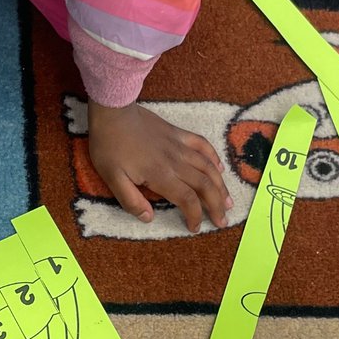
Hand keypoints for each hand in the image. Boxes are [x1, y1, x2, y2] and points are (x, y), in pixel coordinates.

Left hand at [87, 100, 231, 232]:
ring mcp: (179, 145)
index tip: (195, 227)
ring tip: (228, 201)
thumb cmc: (109, 145)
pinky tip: (220, 168)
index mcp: (161, 175)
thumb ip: (131, 201)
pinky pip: (203, 145)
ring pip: (209, 167)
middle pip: (205, 186)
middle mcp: (176, 161)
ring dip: (221, 186)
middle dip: (216, 206)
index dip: (195, 216)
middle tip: (222, 221)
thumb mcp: (112, 178)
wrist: (113, 110)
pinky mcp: (178, 133)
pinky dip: (214, 157)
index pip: (188, 200)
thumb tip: (149, 218)